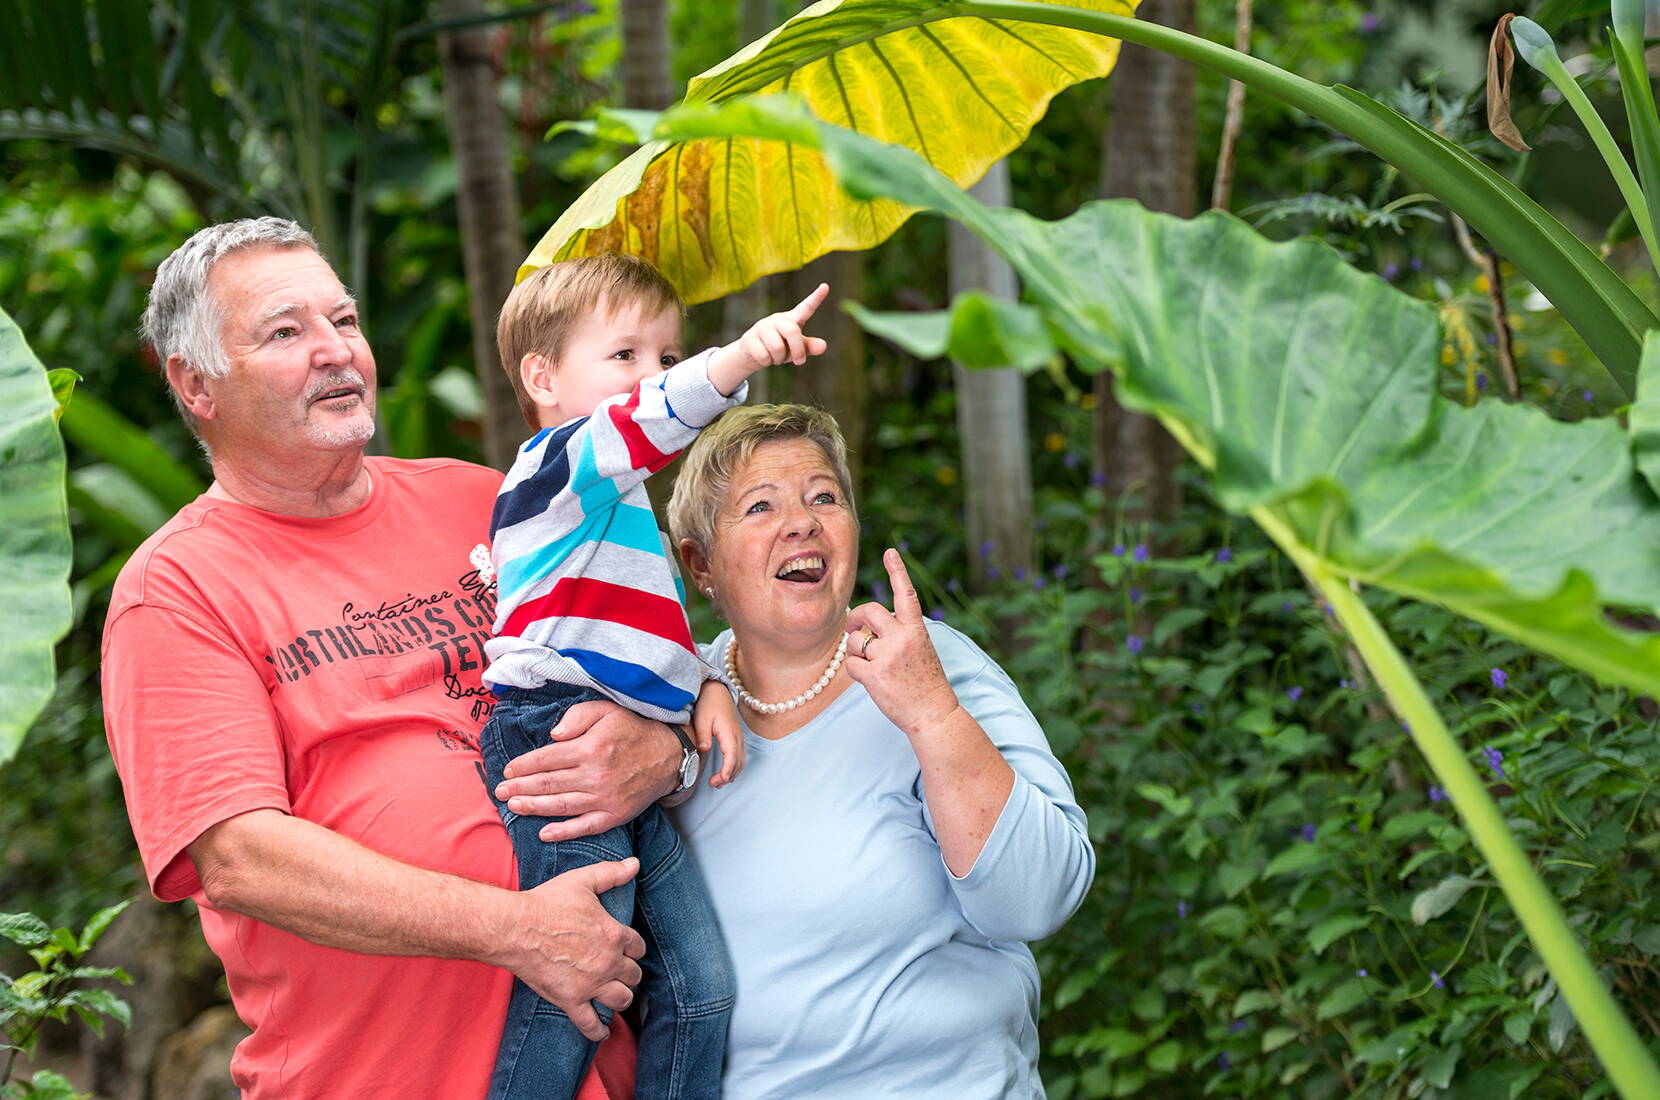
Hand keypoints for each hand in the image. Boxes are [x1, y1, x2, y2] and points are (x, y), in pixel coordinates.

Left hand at [495, 700, 680, 841]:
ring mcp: (604, 799)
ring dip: (533, 807)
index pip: (546, 758)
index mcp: (589, 748)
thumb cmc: (633, 730)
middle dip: (519, 787)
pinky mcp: (614, 815)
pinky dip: (563, 832)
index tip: (508, 770)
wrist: (667, 756)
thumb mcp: (606, 710)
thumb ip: (577, 717)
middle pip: (547, 783)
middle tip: (499, 792)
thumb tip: (553, 736)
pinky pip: (584, 827)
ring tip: (513, 807)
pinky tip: (544, 834)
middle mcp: (594, 775)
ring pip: (560, 806)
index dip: (524, 765)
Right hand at [497, 858, 646, 1040]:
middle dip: (628, 973)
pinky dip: (598, 1031)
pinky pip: (590, 1024)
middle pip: (633, 975)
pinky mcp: (570, 1000)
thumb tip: (634, 864)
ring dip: (620, 998)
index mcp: (614, 935)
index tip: (627, 949)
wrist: (515, 928)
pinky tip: (601, 1031)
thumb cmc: (547, 902)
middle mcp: (607, 962)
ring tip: (614, 995)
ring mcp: (590, 984)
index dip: (633, 948)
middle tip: (619, 971)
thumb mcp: (582, 881)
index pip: (639, 947)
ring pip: (621, 1000)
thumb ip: (611, 873)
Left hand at [694, 682, 744, 787]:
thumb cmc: (709, 703)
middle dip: (728, 776)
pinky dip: (734, 767)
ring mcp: (738, 738)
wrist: (717, 690)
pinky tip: (724, 773)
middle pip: (738, 762)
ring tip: (717, 783)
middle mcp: (737, 737)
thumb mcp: (702, 718)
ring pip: (741, 761)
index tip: (721, 780)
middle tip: (713, 784)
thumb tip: (703, 750)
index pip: (732, 756)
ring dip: (732, 774)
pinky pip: (739, 757)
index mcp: (729, 732)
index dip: (727, 770)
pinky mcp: (735, 738)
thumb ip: (703, 735)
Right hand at [709, 283, 829, 391]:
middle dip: (797, 351)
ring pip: (777, 348)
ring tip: (775, 357)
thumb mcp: (797, 349)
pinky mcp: (750, 337)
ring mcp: (762, 327)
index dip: (816, 298)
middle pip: (792, 332)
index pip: (806, 308)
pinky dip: (767, 362)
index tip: (825, 286)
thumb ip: (810, 347)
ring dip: (779, 359)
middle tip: (799, 362)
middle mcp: (777, 319)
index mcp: (792, 320)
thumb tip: (823, 346)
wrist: (753, 354)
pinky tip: (763, 357)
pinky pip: (764, 356)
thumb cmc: (781, 348)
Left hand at [844, 548, 960, 735]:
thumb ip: (899, 632)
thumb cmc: (925, 682)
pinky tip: (868, 679)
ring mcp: (888, 657)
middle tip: (853, 627)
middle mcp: (903, 638)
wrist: (933, 714)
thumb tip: (867, 622)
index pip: (906, 593)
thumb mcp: (920, 648)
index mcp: (917, 629)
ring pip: (855, 640)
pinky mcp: (875, 676)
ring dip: (856, 651)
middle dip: (855, 617)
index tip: (890, 552)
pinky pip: (851, 664)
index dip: (897, 571)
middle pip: (868, 611)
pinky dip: (855, 671)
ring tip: (871, 664)